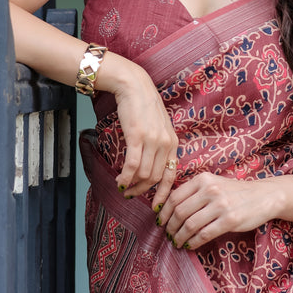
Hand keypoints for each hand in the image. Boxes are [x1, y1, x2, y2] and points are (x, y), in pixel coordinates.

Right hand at [112, 65, 178, 199]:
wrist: (133, 86)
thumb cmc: (143, 107)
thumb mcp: (159, 127)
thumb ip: (159, 145)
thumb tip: (152, 167)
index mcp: (173, 142)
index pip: (171, 175)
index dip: (164, 193)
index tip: (156, 206)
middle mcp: (166, 144)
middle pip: (155, 178)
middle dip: (142, 191)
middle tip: (131, 194)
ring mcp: (152, 140)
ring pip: (143, 174)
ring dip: (131, 185)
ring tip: (122, 186)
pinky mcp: (137, 137)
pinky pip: (132, 165)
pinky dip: (125, 177)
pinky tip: (119, 180)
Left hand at [156, 173, 292, 249]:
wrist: (264, 195)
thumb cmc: (235, 191)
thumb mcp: (213, 183)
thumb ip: (193, 192)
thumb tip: (168, 209)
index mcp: (203, 179)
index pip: (174, 197)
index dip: (164, 212)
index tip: (160, 222)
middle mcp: (210, 190)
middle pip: (179, 212)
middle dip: (170, 227)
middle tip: (168, 235)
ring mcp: (220, 205)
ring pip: (189, 225)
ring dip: (179, 237)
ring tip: (177, 242)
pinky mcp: (230, 220)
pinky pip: (204, 234)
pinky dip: (193, 242)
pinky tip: (190, 245)